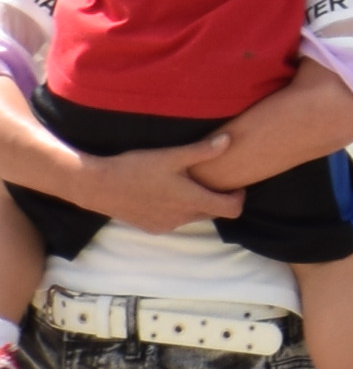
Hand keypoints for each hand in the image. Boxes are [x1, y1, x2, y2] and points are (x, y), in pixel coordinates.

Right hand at [81, 138, 245, 235]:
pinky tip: (169, 191)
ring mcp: (165, 226)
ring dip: (197, 203)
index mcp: (190, 202)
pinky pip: (175, 221)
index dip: (239, 197)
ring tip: (189, 182)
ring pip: (193, 217)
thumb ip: (202, 151)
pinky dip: (179, 209)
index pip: (231, 210)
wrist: (98, 186)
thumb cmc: (136, 168)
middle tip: (213, 178)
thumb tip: (229, 140)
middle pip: (213, 213)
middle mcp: (180, 219)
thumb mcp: (171, 156)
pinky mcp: (151, 228)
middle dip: (218, 198)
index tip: (236, 184)